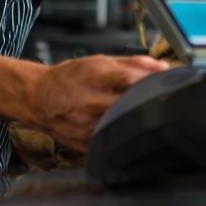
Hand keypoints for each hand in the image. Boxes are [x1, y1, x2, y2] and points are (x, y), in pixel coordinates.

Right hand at [23, 54, 166, 151]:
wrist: (38, 98)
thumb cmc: (70, 77)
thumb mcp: (99, 61)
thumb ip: (133, 63)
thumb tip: (162, 66)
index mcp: (93, 75)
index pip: (129, 79)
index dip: (152, 81)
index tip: (168, 83)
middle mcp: (88, 101)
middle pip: (128, 105)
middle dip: (149, 103)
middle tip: (164, 102)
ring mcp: (85, 125)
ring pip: (123, 126)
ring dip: (138, 121)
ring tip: (146, 115)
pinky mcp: (85, 143)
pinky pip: (112, 142)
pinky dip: (125, 135)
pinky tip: (129, 128)